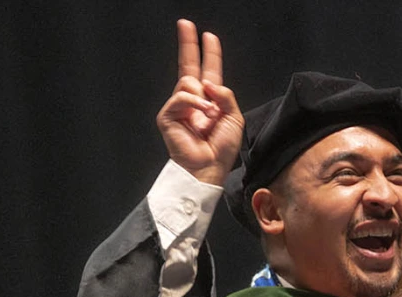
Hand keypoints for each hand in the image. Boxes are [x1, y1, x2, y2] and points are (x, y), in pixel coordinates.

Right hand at [155, 19, 243, 185]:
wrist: (208, 168)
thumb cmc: (221, 149)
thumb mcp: (234, 117)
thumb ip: (225, 95)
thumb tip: (208, 83)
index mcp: (209, 101)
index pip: (208, 71)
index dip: (209, 53)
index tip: (208, 35)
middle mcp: (192, 101)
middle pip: (188, 66)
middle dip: (187, 44)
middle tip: (185, 23)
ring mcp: (178, 107)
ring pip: (188, 82)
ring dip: (202, 96)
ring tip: (210, 115)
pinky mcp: (167, 115)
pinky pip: (181, 96)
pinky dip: (194, 103)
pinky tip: (202, 116)